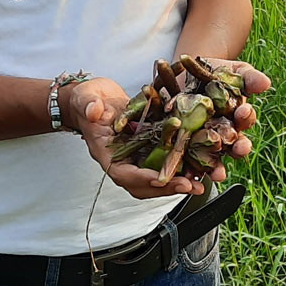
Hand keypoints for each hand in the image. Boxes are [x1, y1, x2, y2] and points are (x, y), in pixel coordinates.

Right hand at [69, 77, 202, 198]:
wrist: (96, 97)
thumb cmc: (89, 101)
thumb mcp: (86, 99)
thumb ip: (90, 105)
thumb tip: (94, 111)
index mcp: (106, 153)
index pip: (123, 173)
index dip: (141, 178)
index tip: (160, 178)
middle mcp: (124, 159)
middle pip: (144, 183)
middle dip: (166, 187)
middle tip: (189, 186)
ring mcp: (138, 155)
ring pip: (158, 176)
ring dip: (179, 181)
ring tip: (199, 183)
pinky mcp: (150, 146)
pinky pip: (166, 161)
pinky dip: (182, 165)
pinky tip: (199, 165)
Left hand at [173, 57, 270, 190]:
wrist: (187, 70)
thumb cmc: (216, 72)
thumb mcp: (234, 71)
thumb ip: (249, 78)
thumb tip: (265, 83)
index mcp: (237, 116)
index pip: (245, 120)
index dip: (246, 117)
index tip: (244, 110)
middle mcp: (223, 132)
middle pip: (234, 145)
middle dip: (239, 148)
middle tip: (240, 147)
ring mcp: (202, 141)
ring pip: (212, 159)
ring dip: (216, 168)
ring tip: (218, 174)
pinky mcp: (182, 145)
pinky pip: (185, 161)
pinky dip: (187, 171)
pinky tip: (188, 176)